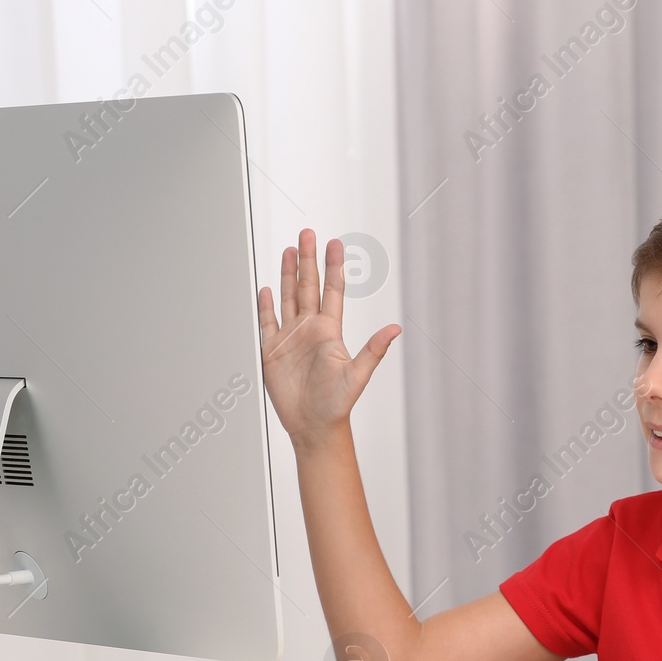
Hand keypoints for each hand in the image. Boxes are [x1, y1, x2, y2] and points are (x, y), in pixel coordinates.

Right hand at [258, 229, 400, 446]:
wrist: (313, 426)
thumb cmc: (337, 405)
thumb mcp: (357, 375)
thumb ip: (373, 350)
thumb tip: (395, 329)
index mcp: (329, 332)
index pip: (332, 290)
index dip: (333, 266)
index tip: (333, 243)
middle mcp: (310, 330)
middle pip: (307, 286)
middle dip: (307, 259)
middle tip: (307, 234)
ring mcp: (291, 339)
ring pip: (289, 298)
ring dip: (287, 275)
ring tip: (288, 251)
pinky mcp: (273, 352)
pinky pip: (268, 323)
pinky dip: (266, 306)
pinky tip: (267, 290)